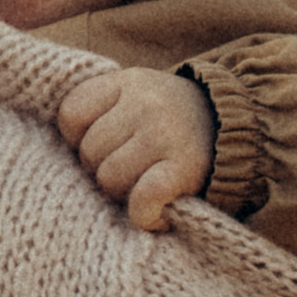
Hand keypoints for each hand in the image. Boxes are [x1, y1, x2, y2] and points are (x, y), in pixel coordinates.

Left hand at [54, 65, 216, 231]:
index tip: (102, 147)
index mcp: (126, 83)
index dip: (78, 140)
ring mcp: (164, 134)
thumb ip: (101, 111)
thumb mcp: (137, 95)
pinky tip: (155, 214)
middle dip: (102, 169)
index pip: (71, 115)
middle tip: (129, 172)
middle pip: (88, 152)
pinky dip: (144, 214)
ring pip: (109, 178)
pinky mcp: (184, 168)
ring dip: (123, 193)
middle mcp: (144, 104)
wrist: (238, 126)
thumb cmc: (171, 119)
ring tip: (144, 187)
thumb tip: (59, 153)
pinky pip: (143, 198)